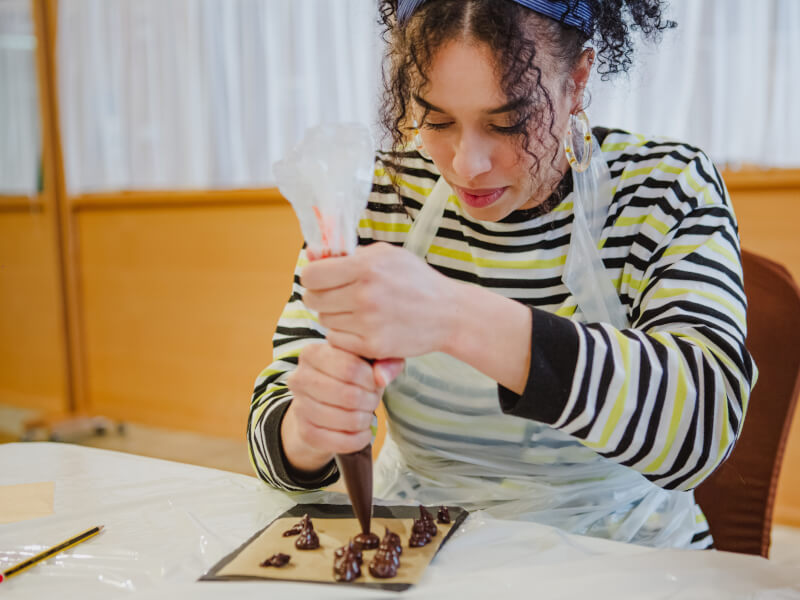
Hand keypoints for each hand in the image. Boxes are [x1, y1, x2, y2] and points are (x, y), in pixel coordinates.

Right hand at [281, 342, 403, 472]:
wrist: (323, 405)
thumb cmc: (349, 378)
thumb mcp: (367, 362)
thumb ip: (383, 362)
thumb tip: (382, 378)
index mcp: (312, 353)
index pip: (350, 367)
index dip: (371, 379)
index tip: (375, 382)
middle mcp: (299, 378)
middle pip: (349, 395)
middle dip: (370, 401)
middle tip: (373, 400)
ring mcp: (299, 406)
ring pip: (347, 419)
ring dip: (365, 419)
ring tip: (366, 414)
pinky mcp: (306, 433)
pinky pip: (341, 441)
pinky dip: (359, 439)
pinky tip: (362, 431)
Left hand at [301, 242, 455, 358]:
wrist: (448, 314)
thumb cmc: (415, 279)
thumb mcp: (385, 255)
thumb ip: (347, 254)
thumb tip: (310, 254)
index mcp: (366, 267)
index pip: (311, 275)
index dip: (313, 277)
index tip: (322, 279)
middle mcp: (365, 295)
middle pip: (312, 300)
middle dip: (320, 297)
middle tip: (337, 295)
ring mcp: (368, 323)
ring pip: (323, 320)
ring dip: (333, 315)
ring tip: (356, 310)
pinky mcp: (373, 346)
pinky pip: (337, 340)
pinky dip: (344, 334)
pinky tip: (362, 326)